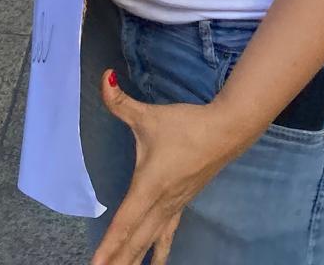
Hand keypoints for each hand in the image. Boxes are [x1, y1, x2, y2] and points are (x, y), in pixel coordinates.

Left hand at [90, 71, 236, 264]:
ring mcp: (173, 207)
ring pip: (151, 241)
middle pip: (135, 240)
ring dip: (135, 259)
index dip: (109, 245)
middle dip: (118, 260)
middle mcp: (160, 203)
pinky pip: (166, 235)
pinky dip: (159, 252)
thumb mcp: (148, 114)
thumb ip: (119, 100)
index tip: (97, 264)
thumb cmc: (186, 125)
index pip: (124, 221)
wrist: (226, 131)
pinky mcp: (181, 204)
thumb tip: (103, 78)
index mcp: (149, 186)